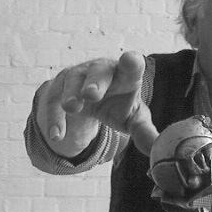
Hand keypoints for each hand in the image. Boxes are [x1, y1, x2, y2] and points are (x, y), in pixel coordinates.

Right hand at [38, 51, 158, 155]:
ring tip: (71, 108)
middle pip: (99, 71)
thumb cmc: (119, 106)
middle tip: (91, 94)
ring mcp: (79, 74)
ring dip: (71, 94)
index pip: (132, 65)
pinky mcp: (60, 84)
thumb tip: (157, 150)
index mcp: (126, 75)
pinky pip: (54, 98)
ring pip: (73, 79)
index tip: (131, 60)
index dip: (131, 62)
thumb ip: (144, 132)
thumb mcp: (133, 119)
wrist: (92, 101)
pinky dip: (54, 117)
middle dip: (95, 81)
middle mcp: (103, 70)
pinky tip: (57, 135)